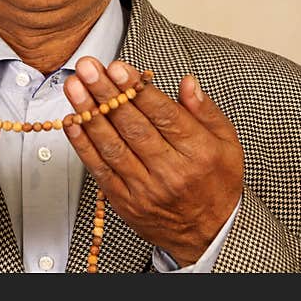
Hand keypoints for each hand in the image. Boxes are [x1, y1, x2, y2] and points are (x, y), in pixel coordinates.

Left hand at [63, 57, 243, 266]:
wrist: (210, 233)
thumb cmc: (217, 182)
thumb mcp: (227, 142)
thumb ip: (205, 110)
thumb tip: (187, 82)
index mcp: (198, 152)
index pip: (164, 115)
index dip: (137, 90)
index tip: (117, 67)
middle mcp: (171, 171)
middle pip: (133, 127)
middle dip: (106, 93)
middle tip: (87, 68)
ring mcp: (146, 189)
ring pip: (113, 146)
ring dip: (89, 114)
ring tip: (74, 87)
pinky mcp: (126, 202)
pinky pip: (100, 170)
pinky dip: (83, 145)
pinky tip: (72, 122)